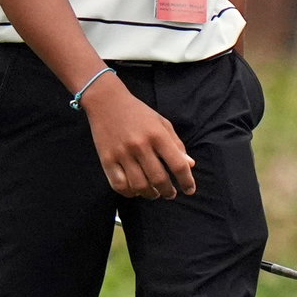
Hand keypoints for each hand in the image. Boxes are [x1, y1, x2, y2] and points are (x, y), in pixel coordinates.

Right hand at [81, 75, 196, 198]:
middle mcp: (140, 145)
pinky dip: (129, 193)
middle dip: (168, 191)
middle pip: (159, 179)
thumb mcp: (161, 123)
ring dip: (150, 194)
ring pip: (139, 186)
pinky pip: (119, 185)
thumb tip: (190, 165)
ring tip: (155, 193)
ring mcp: (122, 154)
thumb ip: (176, 144)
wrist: (106, 102)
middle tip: (171, 194)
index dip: (187, 181)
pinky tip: (136, 191)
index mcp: (157, 135)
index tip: (190, 190)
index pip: (178, 164)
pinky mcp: (106, 159)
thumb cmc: (138, 113)